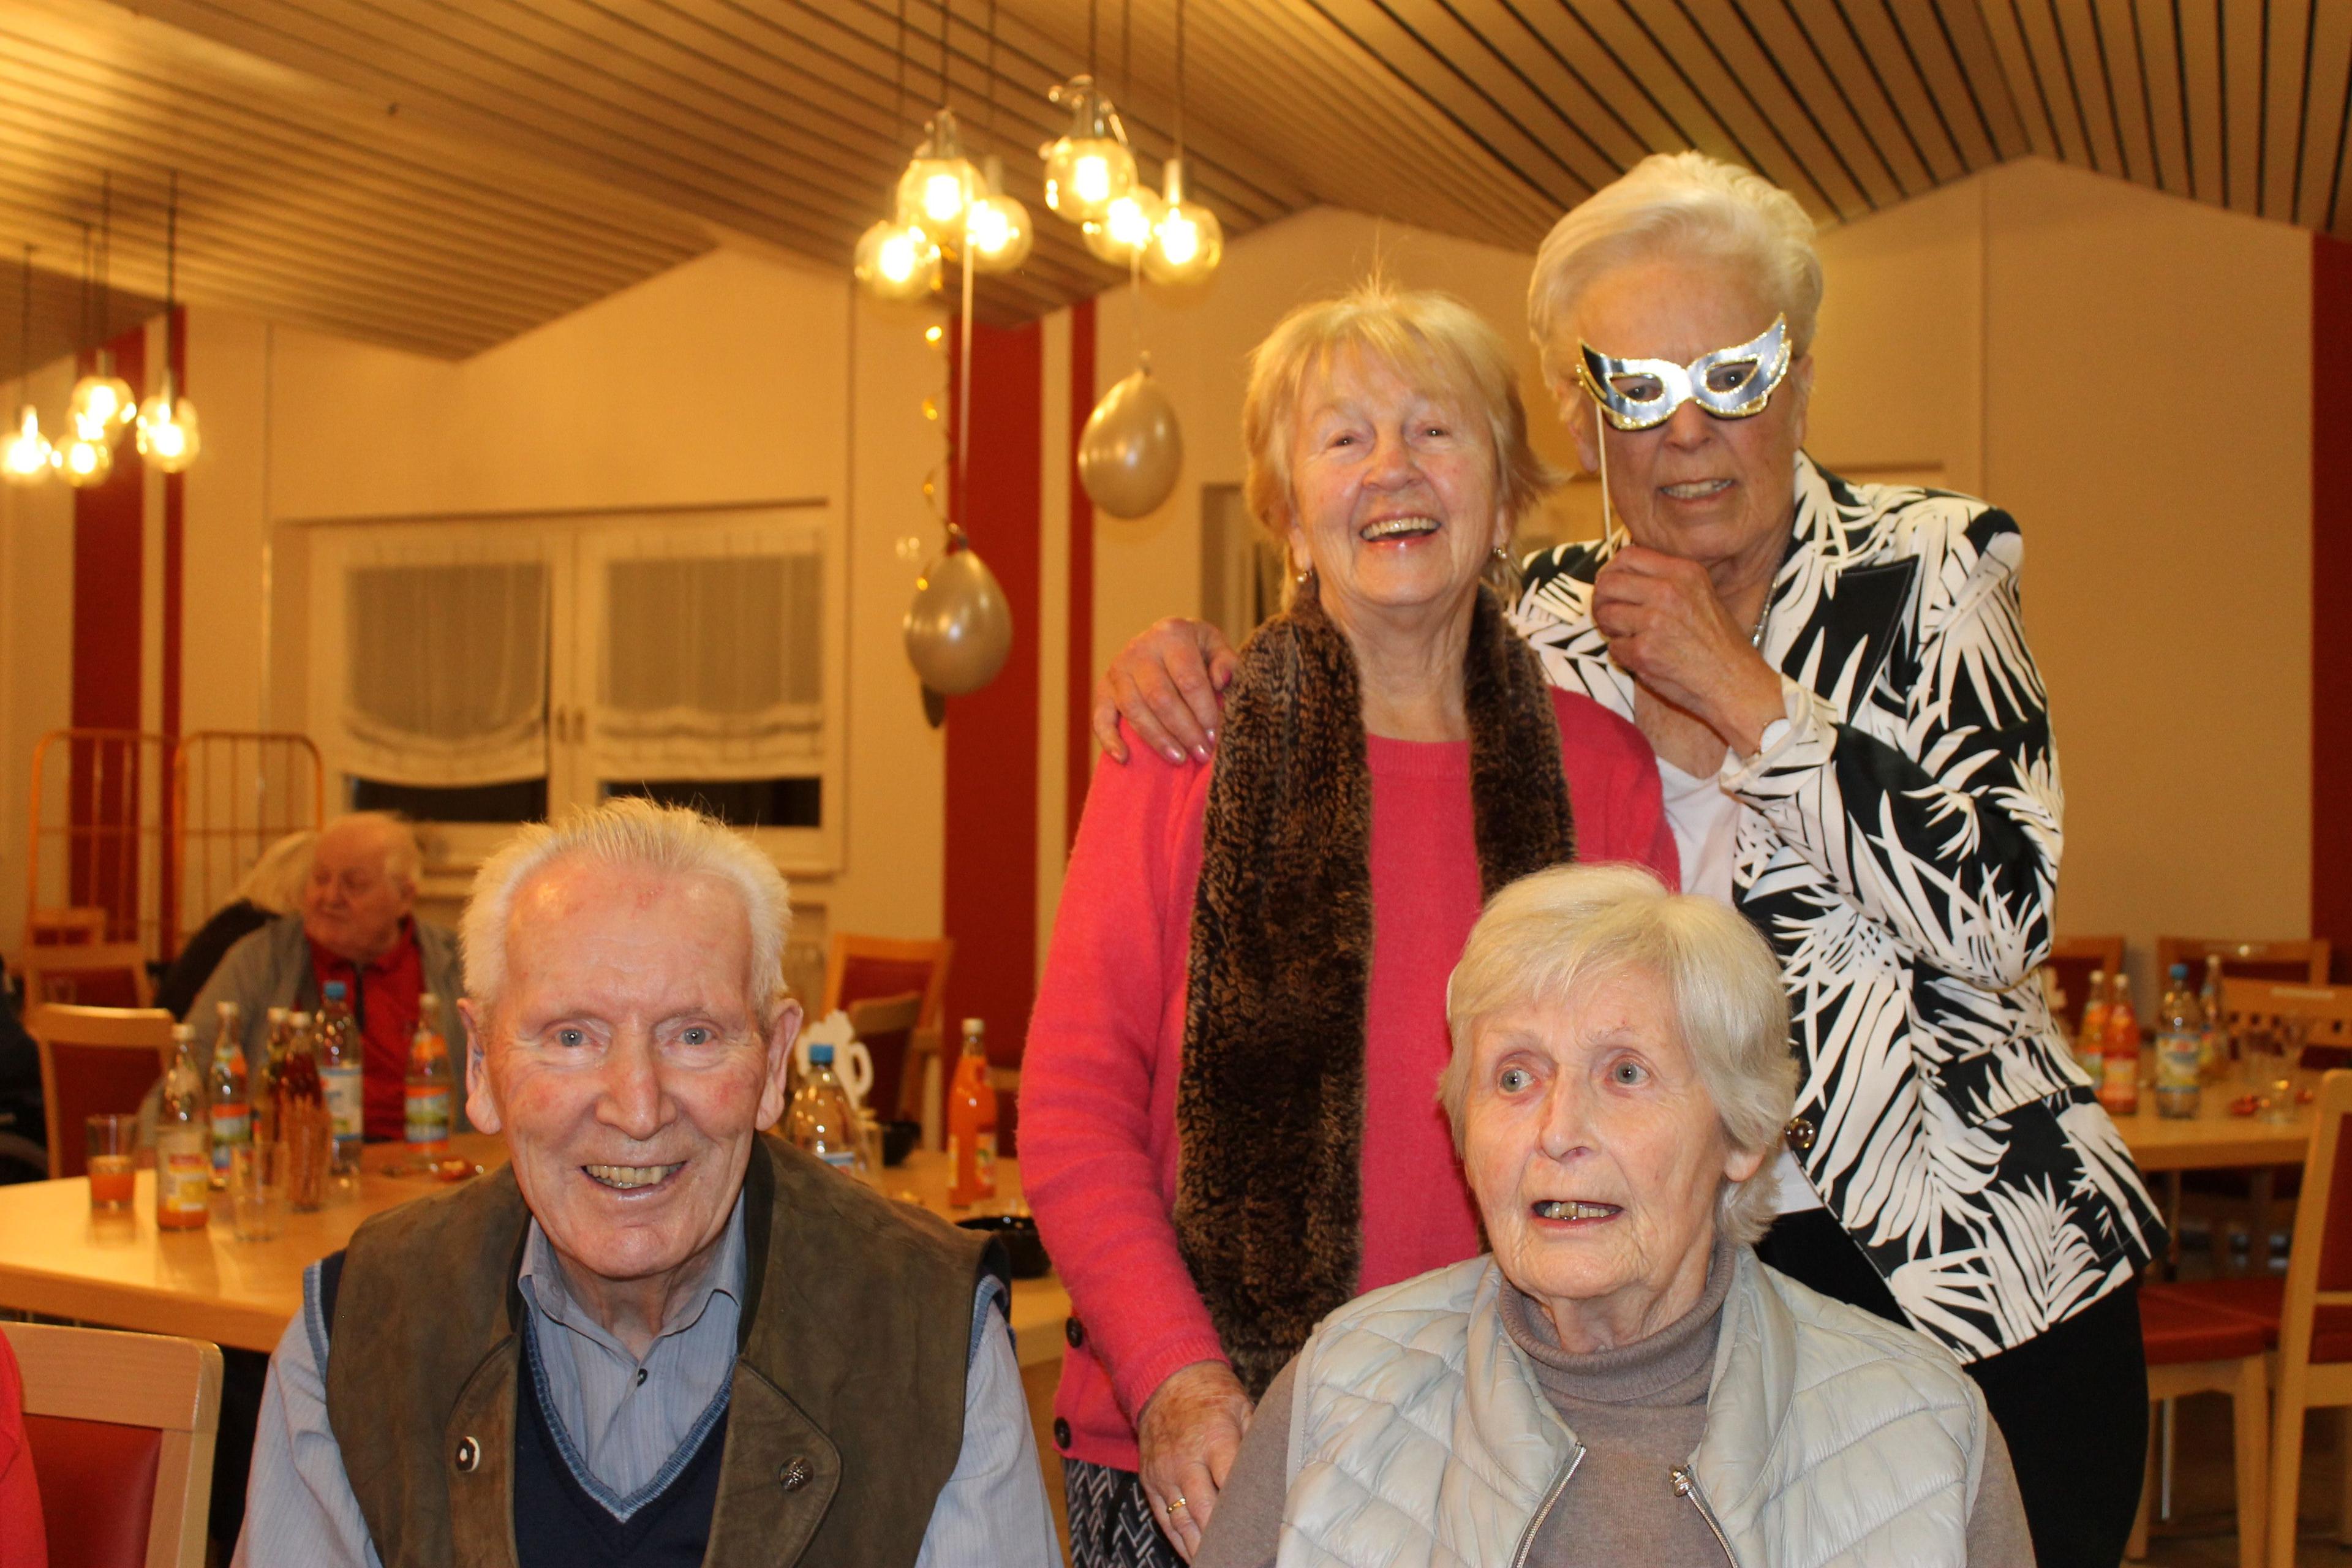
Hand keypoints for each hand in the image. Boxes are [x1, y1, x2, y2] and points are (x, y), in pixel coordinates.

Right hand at [1091, 618, 1238, 764]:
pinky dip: (1110, 739)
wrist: (1163, 642)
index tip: (1215, 736)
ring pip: (1135, 711)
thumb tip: (1223, 680)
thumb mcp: (1215, 646)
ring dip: (1158, 739)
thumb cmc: (1196, 650)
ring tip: (1180, 759)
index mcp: (1171, 634)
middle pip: (1161, 698)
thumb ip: (1227, 662)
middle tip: (1202, 753)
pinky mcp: (1103, 689)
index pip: (1189, 680)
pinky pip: (1100, 717)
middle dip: (1184, 731)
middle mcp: (1140, 649)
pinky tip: (1125, 758)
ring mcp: (1117, 669)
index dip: (1204, 712)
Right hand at [1136, 1360, 1252, 1560]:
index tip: (1263, 1533)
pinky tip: (1195, 1555)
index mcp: (1214, 1439)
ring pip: (1182, 1521)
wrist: (1166, 1379)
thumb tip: (1279, 1474)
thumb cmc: (1213, 1394)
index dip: (1246, 1512)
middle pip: (1204, 1511)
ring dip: (1200, 1548)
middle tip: (1244, 1556)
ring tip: (1221, 1564)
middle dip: (1223, 1538)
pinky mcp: (1150, 1480)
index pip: (1231, 1485)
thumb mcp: (1242, 1407)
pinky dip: (1179, 1540)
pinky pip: (1164, 1518)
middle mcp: (1185, 1460)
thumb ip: (1255, 1443)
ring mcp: (1164, 1472)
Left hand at [1591, 546, 1783, 752]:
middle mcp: (1668, 591)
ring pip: (1606, 614)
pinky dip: (1622, 655)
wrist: (1736, 683)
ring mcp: (1655, 621)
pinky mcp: (1644, 651)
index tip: (1611, 587)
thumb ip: (1666, 581)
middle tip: (1610, 616)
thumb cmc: (1719, 644)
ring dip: (1611, 629)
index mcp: (1683, 572)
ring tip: (1629, 638)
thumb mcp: (1701, 595)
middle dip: (1602, 601)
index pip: (1627, 556)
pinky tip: (1642, 658)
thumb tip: (1622, 576)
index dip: (1611, 572)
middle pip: (1608, 583)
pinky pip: (1613, 647)